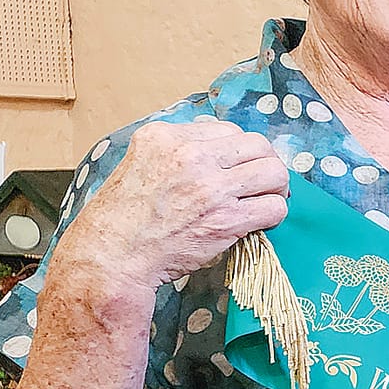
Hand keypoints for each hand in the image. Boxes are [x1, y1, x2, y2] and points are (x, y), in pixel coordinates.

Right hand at [62, 119, 289, 295]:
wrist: (111, 258)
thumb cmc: (124, 218)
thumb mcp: (141, 165)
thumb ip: (178, 153)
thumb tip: (222, 153)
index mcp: (165, 136)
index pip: (227, 130)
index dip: (238, 152)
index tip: (236, 169)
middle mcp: (189, 155)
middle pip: (257, 145)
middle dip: (265, 164)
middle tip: (262, 184)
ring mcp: (209, 187)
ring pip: (273, 172)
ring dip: (276, 188)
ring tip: (266, 200)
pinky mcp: (225, 218)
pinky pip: (273, 207)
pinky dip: (274, 214)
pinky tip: (261, 222)